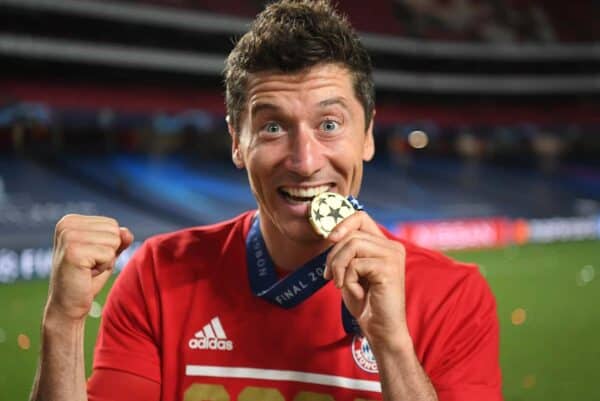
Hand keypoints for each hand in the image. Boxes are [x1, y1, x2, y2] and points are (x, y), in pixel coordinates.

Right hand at [46, 214, 133, 320]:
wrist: (68, 305)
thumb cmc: (86, 279)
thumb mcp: (106, 254)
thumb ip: (118, 240)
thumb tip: (127, 232)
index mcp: (71, 221)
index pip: (112, 224)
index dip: (108, 245)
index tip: (90, 258)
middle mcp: (66, 224)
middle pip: (114, 231)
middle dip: (108, 252)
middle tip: (89, 266)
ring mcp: (68, 237)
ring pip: (114, 241)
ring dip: (106, 260)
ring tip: (87, 269)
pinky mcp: (73, 252)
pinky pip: (109, 255)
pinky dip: (103, 268)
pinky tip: (86, 274)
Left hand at [324, 211, 410, 349]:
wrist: (381, 329)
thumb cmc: (366, 302)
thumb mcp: (352, 271)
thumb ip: (347, 251)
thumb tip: (332, 234)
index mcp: (385, 244)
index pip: (361, 217)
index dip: (342, 224)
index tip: (330, 239)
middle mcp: (392, 247)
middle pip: (351, 234)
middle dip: (333, 255)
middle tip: (329, 276)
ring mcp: (393, 256)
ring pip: (352, 245)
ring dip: (338, 266)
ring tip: (340, 284)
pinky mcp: (389, 269)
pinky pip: (355, 265)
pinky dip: (348, 280)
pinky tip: (357, 293)